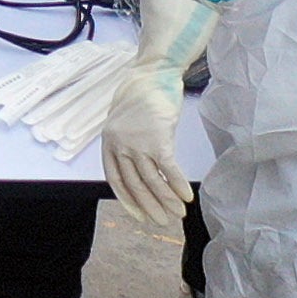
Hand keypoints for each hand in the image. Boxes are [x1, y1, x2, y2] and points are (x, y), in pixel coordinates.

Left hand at [103, 0, 219, 227]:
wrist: (153, 74)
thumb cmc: (140, 98)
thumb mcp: (124, 123)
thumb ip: (127, 147)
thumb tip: (141, 174)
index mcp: (108, 143)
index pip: (115, 180)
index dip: (128, 201)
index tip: (140, 216)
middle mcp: (119, 145)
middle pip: (134, 184)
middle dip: (149, 207)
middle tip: (162, 223)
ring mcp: (137, 142)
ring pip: (152, 180)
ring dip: (166, 201)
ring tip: (178, 215)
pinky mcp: (158, 137)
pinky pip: (168, 169)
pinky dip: (178, 185)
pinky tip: (187, 197)